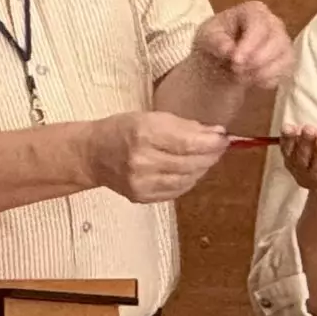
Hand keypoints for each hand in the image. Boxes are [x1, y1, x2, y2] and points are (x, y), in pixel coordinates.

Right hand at [84, 110, 230, 203]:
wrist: (92, 155)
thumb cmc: (121, 130)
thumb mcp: (151, 117)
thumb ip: (185, 126)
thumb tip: (216, 133)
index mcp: (144, 134)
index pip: (189, 143)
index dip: (212, 142)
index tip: (224, 137)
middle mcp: (142, 161)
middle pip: (191, 163)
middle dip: (211, 154)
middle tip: (220, 146)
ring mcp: (141, 183)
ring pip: (188, 179)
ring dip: (202, 167)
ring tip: (205, 156)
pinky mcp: (142, 197)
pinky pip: (177, 190)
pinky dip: (189, 179)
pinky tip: (190, 170)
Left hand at [189, 2, 295, 90]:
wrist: (219, 62)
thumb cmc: (214, 43)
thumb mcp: (205, 38)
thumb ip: (215, 42)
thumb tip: (229, 50)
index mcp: (253, 11)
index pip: (259, 24)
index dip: (250, 43)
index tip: (235, 60)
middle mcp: (273, 22)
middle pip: (277, 40)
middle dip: (256, 60)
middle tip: (235, 70)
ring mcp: (282, 41)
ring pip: (285, 57)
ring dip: (261, 72)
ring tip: (240, 76)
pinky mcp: (286, 59)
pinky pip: (285, 71)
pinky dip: (267, 80)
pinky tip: (251, 80)